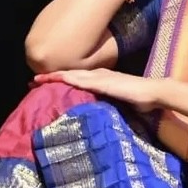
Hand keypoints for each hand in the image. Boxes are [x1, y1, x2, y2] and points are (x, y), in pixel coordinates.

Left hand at [32, 67, 164, 111]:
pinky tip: (56, 79)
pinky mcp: (102, 82)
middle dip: (52, 77)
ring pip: (72, 75)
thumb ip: (110, 103)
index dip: (62, 80)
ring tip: (37, 80)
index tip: (46, 84)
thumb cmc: (142, 99)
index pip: (78, 79)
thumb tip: (101, 113)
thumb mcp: (121, 101)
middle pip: (70, 75)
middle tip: (33, 81)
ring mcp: (101, 77)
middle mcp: (99, 75)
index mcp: (103, 79)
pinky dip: (66, 78)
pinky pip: (80, 79)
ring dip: (54, 77)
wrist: (154, 92)